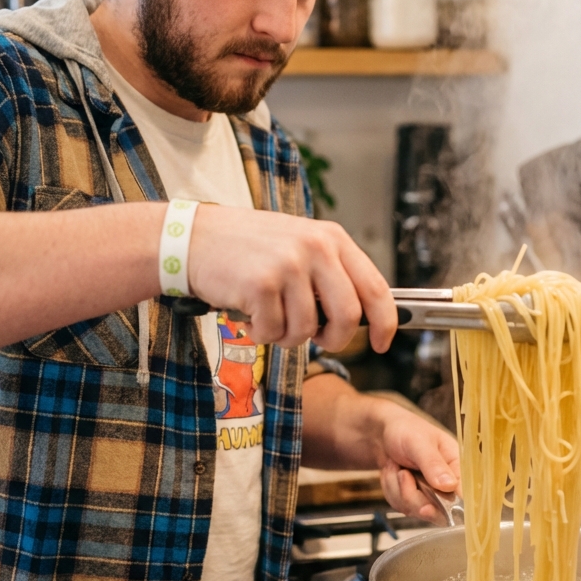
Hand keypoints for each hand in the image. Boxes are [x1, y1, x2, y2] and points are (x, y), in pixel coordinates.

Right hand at [188, 207, 396, 352]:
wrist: (194, 238)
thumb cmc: (248, 248)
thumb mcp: (299, 245)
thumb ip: (330, 274)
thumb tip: (363, 318)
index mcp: (331, 238)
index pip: (375, 287)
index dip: (386, 322)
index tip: (383, 343)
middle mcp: (315, 248)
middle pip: (348, 317)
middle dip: (333, 339)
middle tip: (315, 337)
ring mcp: (288, 265)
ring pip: (307, 330)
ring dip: (286, 335)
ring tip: (268, 315)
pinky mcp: (261, 284)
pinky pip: (274, 332)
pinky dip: (261, 333)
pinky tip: (249, 313)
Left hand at [376, 403, 460, 523]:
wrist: (382, 434)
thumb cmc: (407, 430)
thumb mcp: (419, 443)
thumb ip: (433, 464)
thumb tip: (450, 485)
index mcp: (457, 466)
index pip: (463, 495)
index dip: (450, 507)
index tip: (428, 507)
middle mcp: (447, 485)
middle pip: (437, 511)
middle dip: (412, 494)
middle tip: (403, 474)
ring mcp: (430, 495)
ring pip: (415, 509)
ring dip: (398, 488)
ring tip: (397, 466)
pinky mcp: (414, 500)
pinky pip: (401, 507)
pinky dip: (391, 489)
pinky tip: (393, 473)